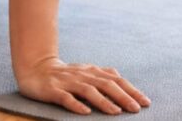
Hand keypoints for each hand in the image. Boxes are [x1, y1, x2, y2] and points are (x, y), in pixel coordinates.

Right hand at [17, 56, 150, 114]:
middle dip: (123, 97)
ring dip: (104, 102)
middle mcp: (83, 75)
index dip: (131, 90)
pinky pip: (66, 98)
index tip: (145, 102)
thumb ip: (103, 77)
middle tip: (136, 109)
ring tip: (116, 112)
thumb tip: (122, 83)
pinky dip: (76, 105)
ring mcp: (68, 82)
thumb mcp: (86, 73)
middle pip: (106, 84)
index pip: (116, 80)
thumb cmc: (66, 75)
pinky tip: (85, 112)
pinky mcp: (53, 90)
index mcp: (93, 71)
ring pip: (88, 91)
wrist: (35, 68)